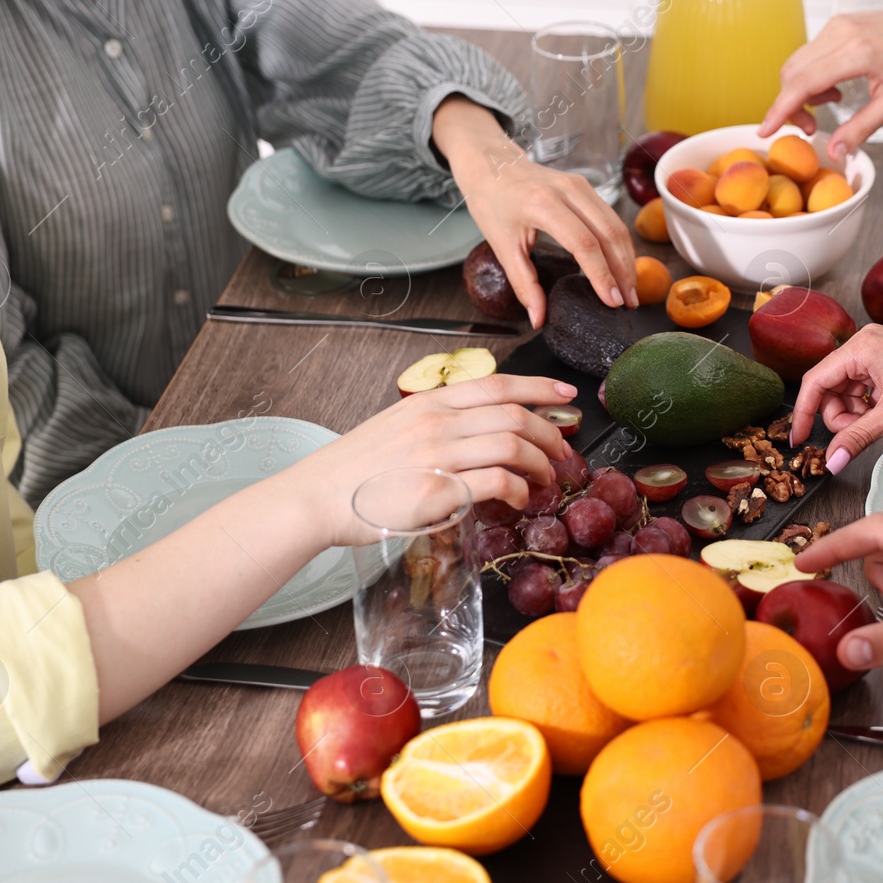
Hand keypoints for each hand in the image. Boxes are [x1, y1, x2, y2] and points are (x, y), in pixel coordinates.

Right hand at [303, 375, 576, 545]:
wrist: (316, 497)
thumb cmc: (354, 470)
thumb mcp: (396, 428)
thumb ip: (437, 425)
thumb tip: (476, 434)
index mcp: (428, 402)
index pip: (497, 384)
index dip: (539, 387)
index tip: (566, 393)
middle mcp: (437, 422)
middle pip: (515, 416)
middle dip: (550, 433)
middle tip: (562, 452)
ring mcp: (438, 455)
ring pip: (512, 446)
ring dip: (540, 462)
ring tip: (546, 478)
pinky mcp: (438, 491)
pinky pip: (497, 482)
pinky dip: (519, 489)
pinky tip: (520, 499)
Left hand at [434, 97, 636, 326]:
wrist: (491, 163)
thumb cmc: (492, 203)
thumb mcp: (502, 246)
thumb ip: (523, 284)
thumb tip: (538, 319)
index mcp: (543, 204)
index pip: (584, 243)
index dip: (602, 275)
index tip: (612, 301)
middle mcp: (567, 190)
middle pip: (609, 234)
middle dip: (623, 271)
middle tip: (628, 303)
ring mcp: (580, 185)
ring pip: (616, 225)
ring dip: (627, 259)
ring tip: (629, 290)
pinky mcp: (585, 186)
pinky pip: (611, 217)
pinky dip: (620, 245)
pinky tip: (621, 266)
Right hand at [758, 0, 882, 158]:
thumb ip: (861, 128)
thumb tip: (834, 152)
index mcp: (857, 53)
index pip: (803, 83)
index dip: (780, 110)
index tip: (765, 131)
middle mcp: (841, 34)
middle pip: (792, 72)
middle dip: (790, 105)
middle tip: (811, 127)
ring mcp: (838, 25)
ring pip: (797, 62)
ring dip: (800, 91)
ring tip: (827, 107)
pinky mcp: (838, 24)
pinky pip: (810, 53)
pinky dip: (811, 76)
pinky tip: (833, 90)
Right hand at [789, 325, 882, 470]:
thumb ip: (858, 437)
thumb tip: (832, 460)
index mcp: (861, 348)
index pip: (815, 381)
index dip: (804, 414)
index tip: (799, 440)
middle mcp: (865, 344)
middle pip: (829, 387)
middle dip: (840, 416)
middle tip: (861, 433)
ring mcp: (878, 351)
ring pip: (847, 390)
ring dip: (857, 413)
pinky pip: (864, 387)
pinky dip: (870, 406)